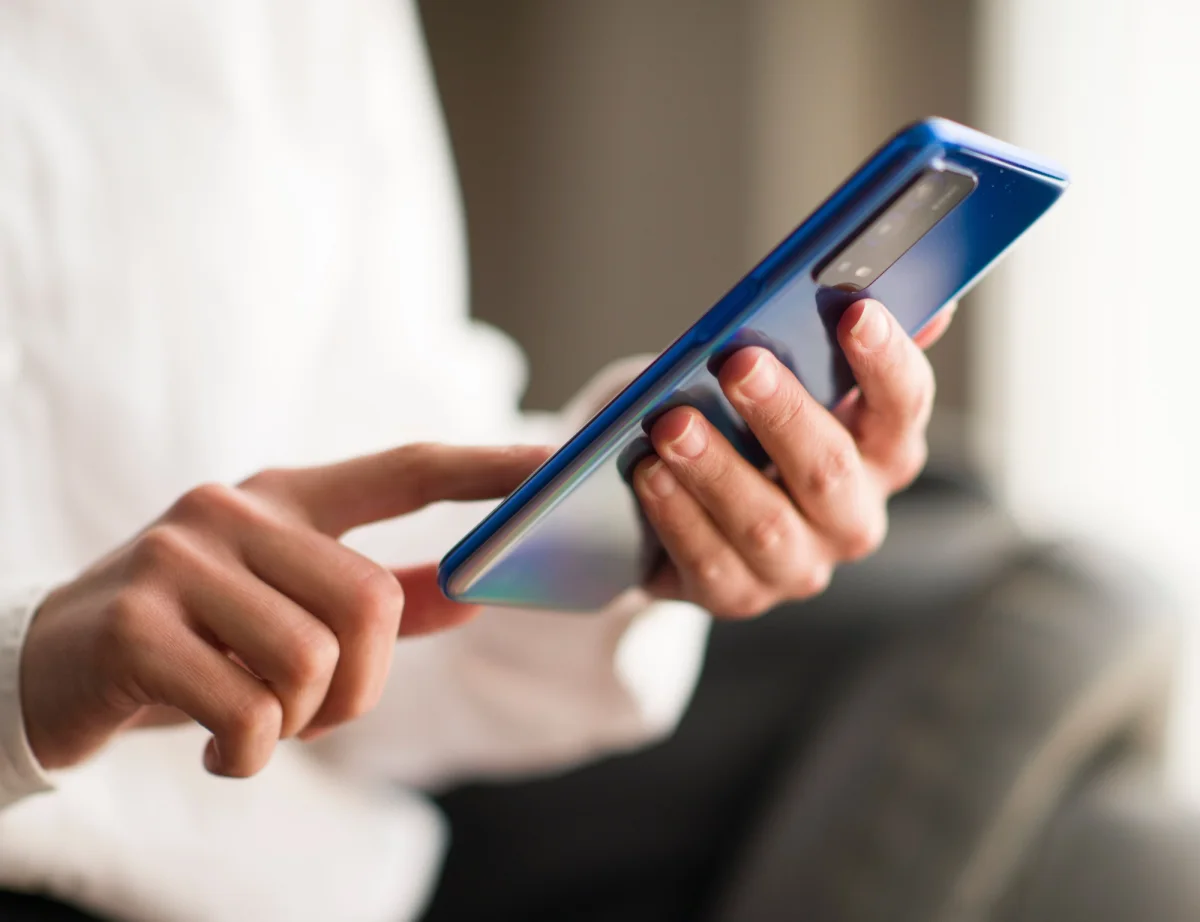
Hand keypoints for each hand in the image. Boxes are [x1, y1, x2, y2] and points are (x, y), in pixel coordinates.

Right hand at [20, 444, 547, 776]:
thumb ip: (382, 597)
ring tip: (255, 724)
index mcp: (284, 498)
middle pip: (369, 602)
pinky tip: (221, 750)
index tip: (552, 464)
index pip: (403, 470)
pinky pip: (251, 711)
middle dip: (359, 688)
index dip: (483, 469)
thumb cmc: (194, 639)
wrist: (50, 669)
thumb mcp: (285, 609)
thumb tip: (478, 591)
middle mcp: (235, 510)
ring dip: (298, 723)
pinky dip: (250, 754)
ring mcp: (180, 559)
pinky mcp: (139, 623)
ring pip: (313, 661)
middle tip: (310, 713)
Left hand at [633, 298, 952, 616]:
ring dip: (716, 470)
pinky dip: (677, 515)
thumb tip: (884, 283)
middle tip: (739, 363)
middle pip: (831, 470)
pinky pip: (710, 563)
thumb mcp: (763, 367)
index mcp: (880, 450)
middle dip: (784, 413)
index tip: (856, 312)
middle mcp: (851, 516)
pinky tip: (648, 474)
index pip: (903, 405)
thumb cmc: (725, 415)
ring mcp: (798, 565)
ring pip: (766, 525)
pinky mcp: (738, 595)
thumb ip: (821, 336)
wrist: (657, 493)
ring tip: (671, 423)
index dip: (886, 361)